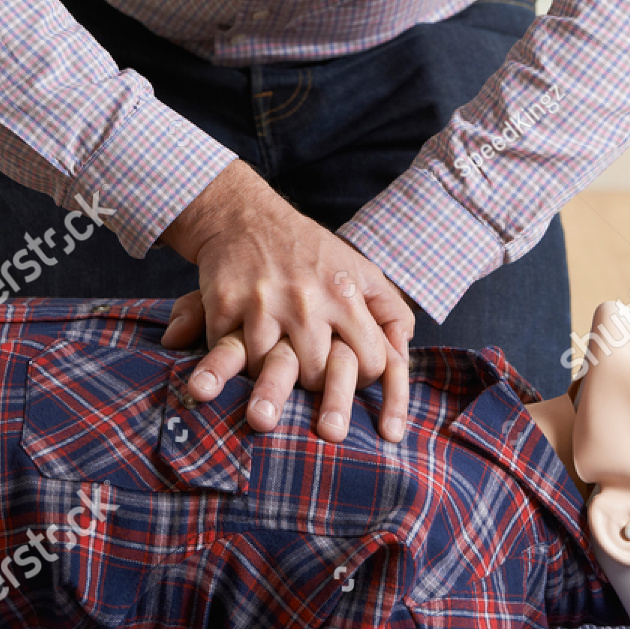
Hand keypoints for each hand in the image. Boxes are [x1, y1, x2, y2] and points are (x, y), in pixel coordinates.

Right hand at [159, 160, 414, 441]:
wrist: (246, 217)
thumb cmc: (312, 253)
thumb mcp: (361, 271)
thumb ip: (391, 313)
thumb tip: (404, 356)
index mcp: (347, 294)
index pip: (371, 361)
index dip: (367, 382)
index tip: (356, 390)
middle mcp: (308, 300)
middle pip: (317, 373)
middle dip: (317, 393)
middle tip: (317, 411)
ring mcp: (264, 303)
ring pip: (270, 370)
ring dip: (268, 390)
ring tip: (266, 407)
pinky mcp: (226, 304)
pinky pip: (226, 352)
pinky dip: (226, 369)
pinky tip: (227, 374)